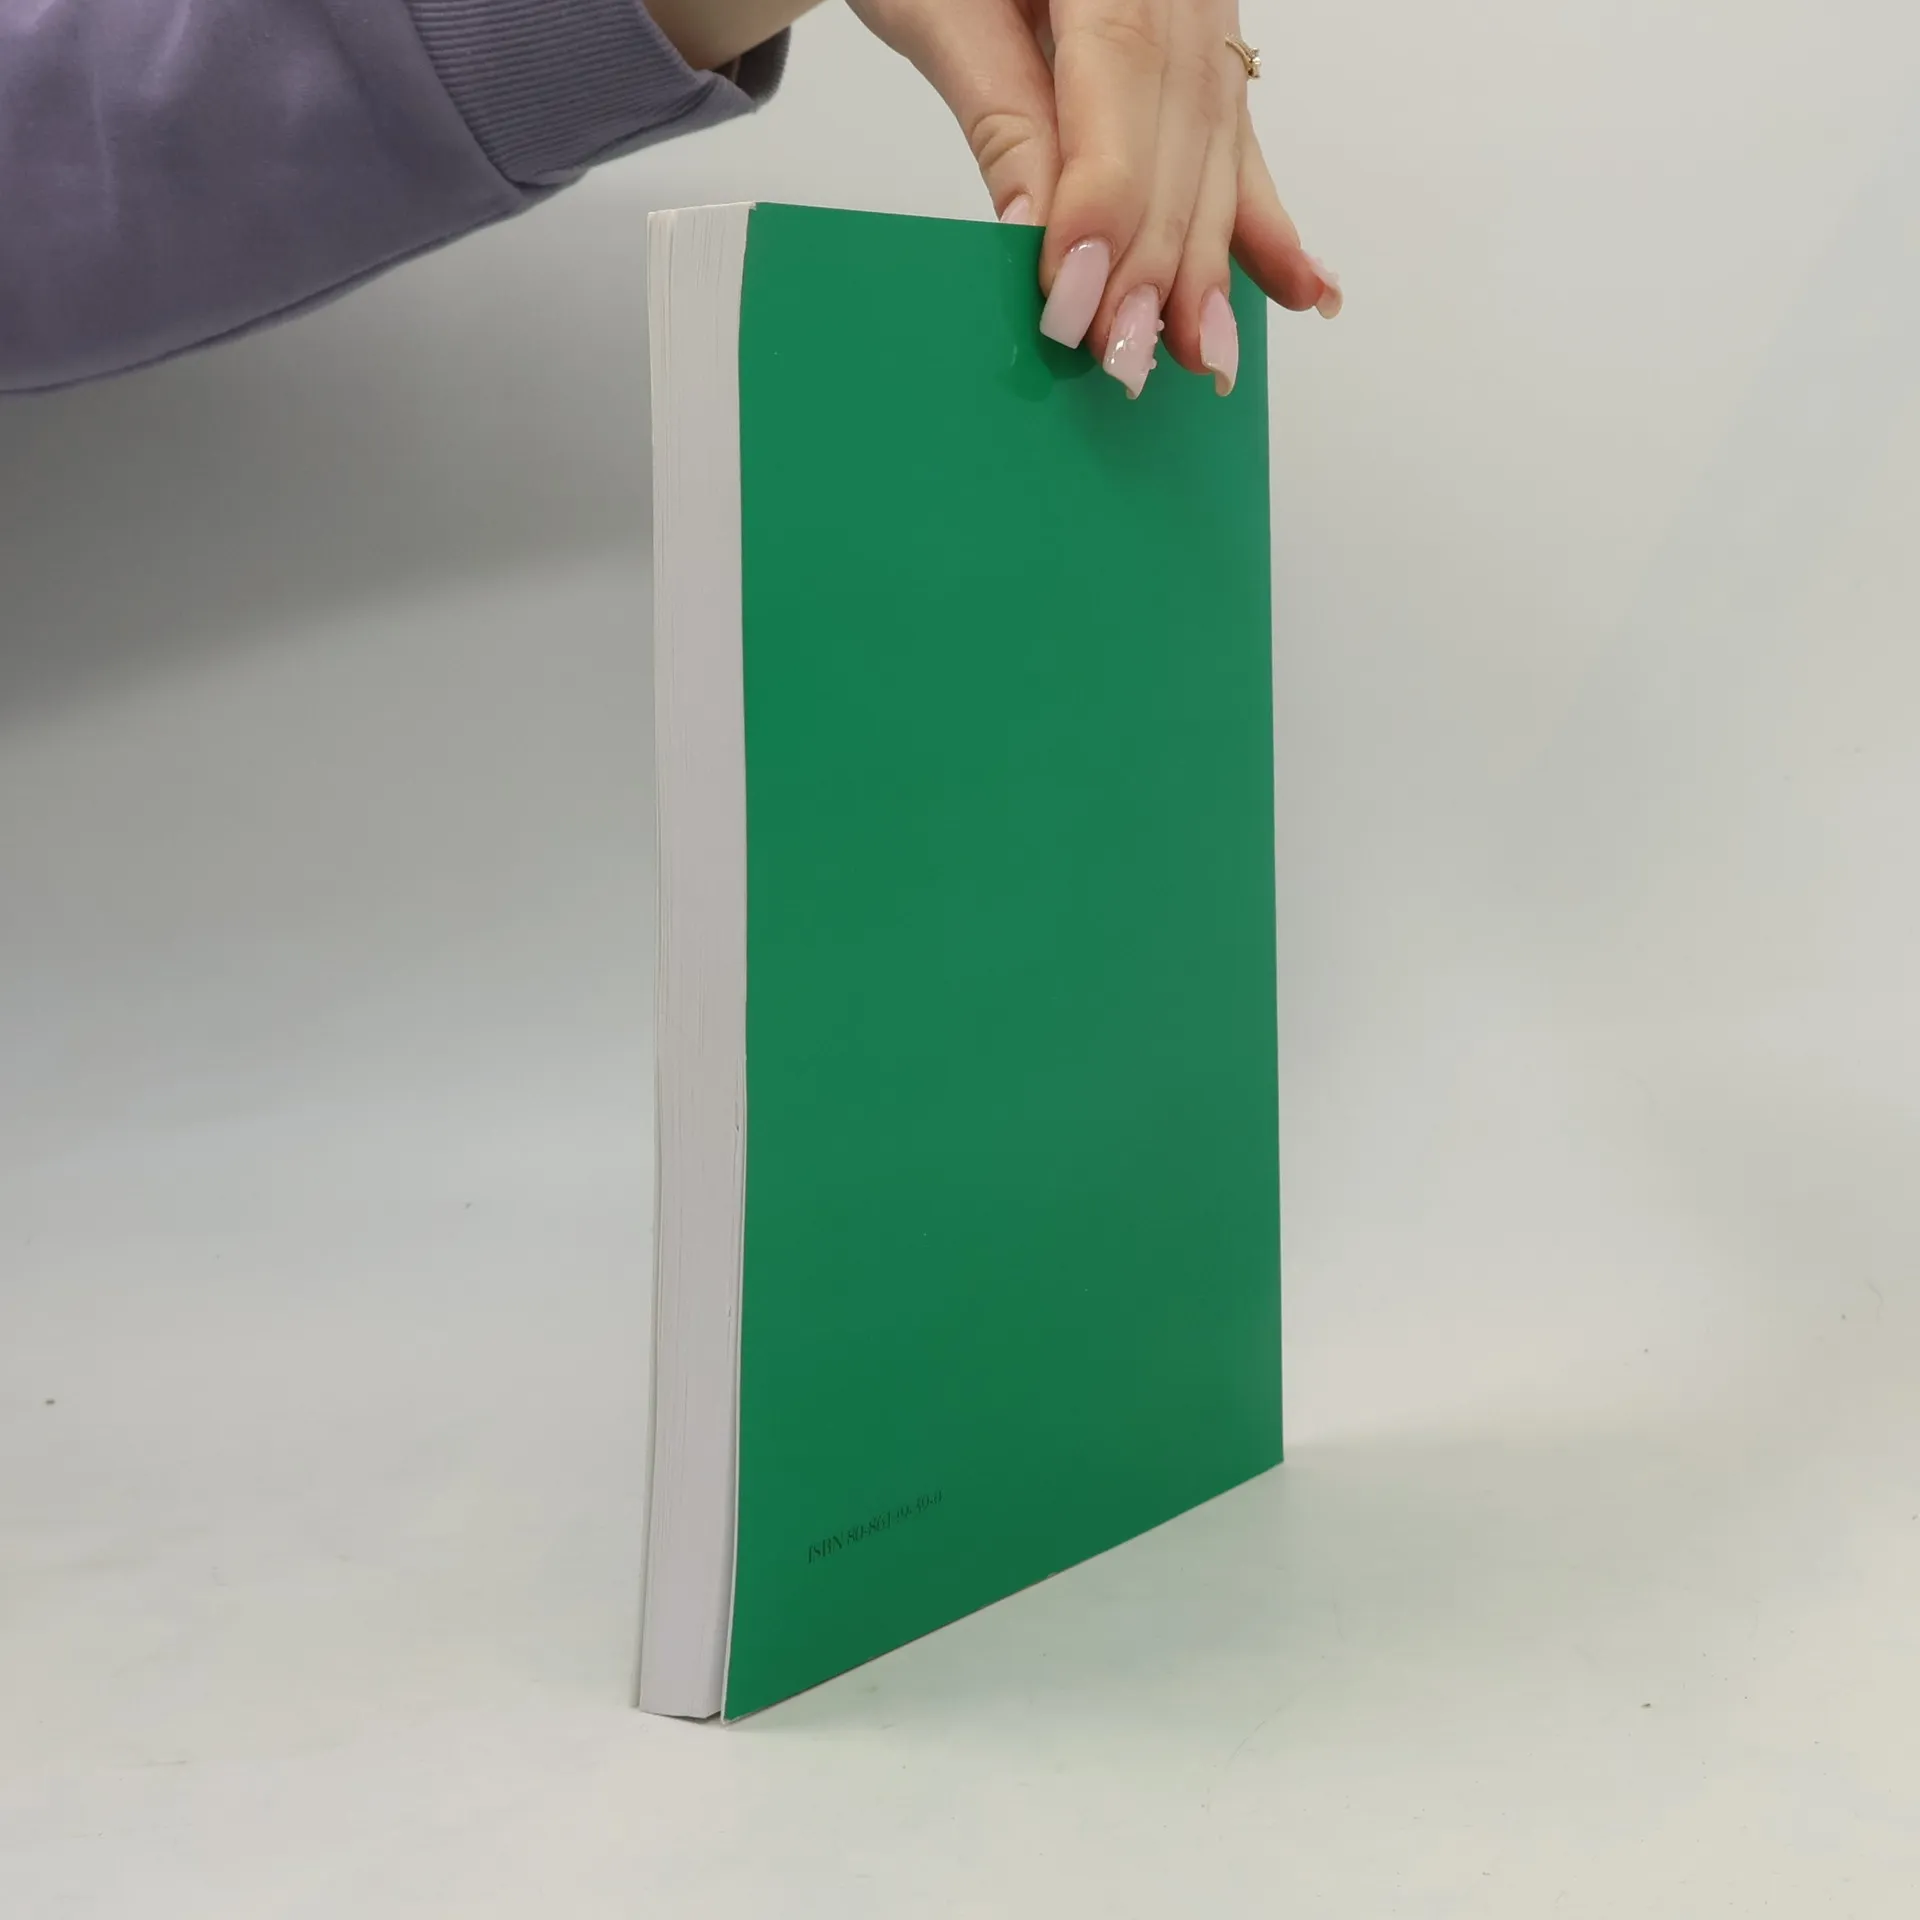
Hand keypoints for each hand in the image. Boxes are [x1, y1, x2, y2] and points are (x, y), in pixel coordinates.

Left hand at [847, 0, 1339, 397]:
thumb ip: (1000, 111)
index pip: (1122, 80)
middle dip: (1156, 256)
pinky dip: (1260, 224)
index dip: (1104, 199)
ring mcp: (1204, 14)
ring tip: (1205, 356)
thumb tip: (1037, 233)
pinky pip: (1237, 142)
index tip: (1075, 294)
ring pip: (1218, 149)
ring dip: (1210, 263)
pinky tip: (1303, 288)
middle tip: (1126, 354)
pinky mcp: (1205, 51)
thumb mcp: (942, 8)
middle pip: (1183, 127)